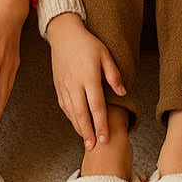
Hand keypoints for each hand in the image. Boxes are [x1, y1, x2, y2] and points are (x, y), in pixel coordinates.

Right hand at [47, 11, 126, 150]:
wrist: (64, 34)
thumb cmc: (87, 44)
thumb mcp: (105, 54)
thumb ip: (114, 74)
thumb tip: (123, 92)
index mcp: (88, 77)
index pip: (96, 106)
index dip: (101, 124)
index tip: (105, 138)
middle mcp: (74, 84)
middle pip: (81, 113)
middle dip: (88, 132)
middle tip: (94, 147)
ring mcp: (64, 86)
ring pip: (71, 112)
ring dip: (79, 127)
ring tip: (86, 140)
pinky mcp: (58, 85)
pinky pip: (64, 106)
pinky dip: (71, 117)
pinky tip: (77, 124)